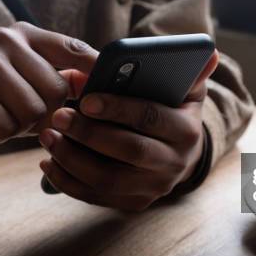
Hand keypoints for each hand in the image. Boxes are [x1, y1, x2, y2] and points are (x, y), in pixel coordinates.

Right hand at [0, 22, 97, 148]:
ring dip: (20, 127)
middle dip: (45, 115)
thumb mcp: (29, 82)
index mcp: (26, 34)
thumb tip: (98, 86)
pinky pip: (5, 126)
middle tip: (22, 115)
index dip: (94, 68)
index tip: (110, 85)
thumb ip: (63, 80)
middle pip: (56, 91)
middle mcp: (5, 39)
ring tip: (2, 116)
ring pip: (32, 111)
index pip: (72, 48)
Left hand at [39, 50, 219, 210]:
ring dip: (72, 159)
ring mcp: (154, 188)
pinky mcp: (135, 203)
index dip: (118, 108)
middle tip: (58, 116)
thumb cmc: (174, 112)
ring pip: (109, 179)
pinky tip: (49, 162)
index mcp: (186, 131)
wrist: (180, 154)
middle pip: (128, 150)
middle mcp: (174, 164)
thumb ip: (185, 71)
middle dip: (89, 133)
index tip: (85, 98)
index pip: (151, 117)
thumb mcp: (184, 91)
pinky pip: (97, 197)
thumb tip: (208, 52)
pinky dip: (68, 182)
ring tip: (48, 137)